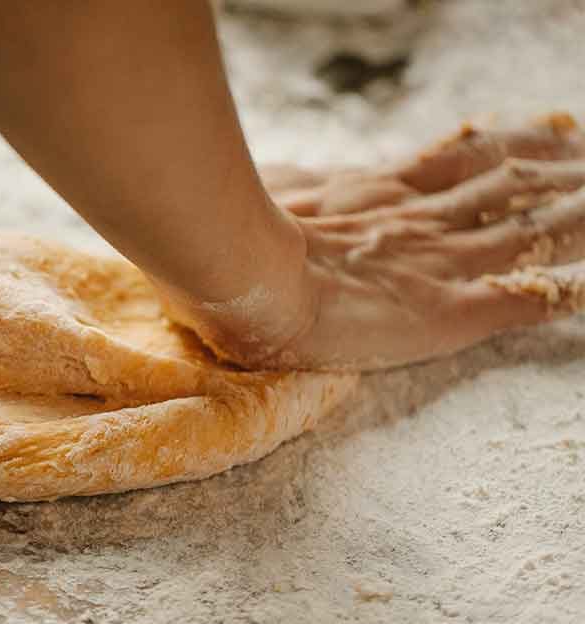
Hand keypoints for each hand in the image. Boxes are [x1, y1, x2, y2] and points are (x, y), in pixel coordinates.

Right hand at [163, 115, 584, 369]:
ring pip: (529, 231)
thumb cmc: (252, 244)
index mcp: (383, 195)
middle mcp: (423, 222)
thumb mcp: (279, 196)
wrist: (249, 279)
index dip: (511, 147)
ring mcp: (442, 263)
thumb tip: (291, 175)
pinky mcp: (452, 311)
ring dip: (575, 217)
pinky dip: (565, 292)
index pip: (463, 161)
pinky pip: (524, 299)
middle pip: (509, 188)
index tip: (550, 135)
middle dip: (559, 177)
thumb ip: (299, 184)